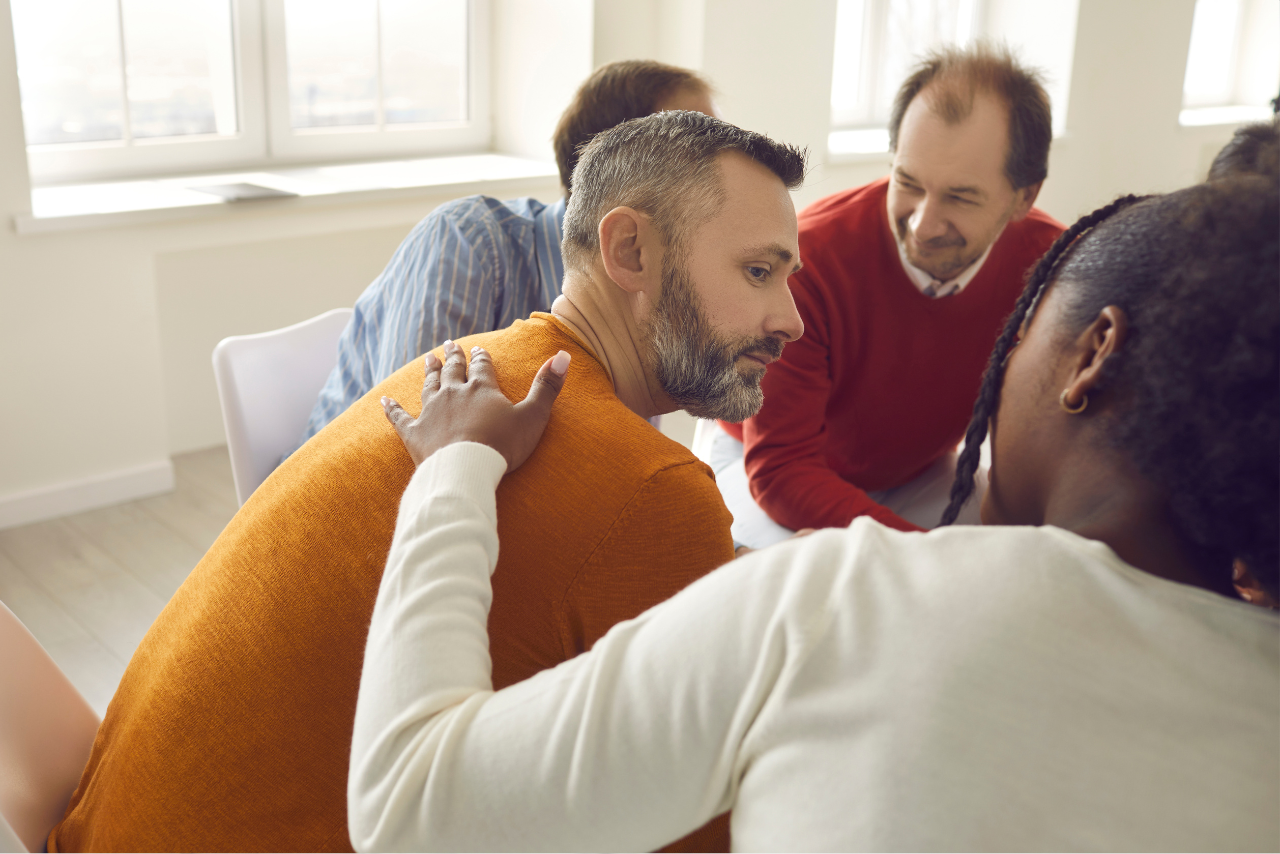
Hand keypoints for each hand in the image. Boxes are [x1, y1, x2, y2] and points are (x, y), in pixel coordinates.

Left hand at [382, 339, 569, 472]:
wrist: (466, 469)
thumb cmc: (503, 445)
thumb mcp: (533, 416)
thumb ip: (547, 386)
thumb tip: (563, 355)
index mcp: (482, 389)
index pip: (482, 367)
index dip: (481, 357)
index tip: (478, 348)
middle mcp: (454, 394)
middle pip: (452, 370)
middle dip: (452, 357)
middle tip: (449, 345)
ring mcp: (431, 412)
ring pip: (429, 385)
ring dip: (429, 371)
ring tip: (428, 359)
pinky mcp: (414, 433)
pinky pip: (399, 417)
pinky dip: (391, 408)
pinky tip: (384, 399)